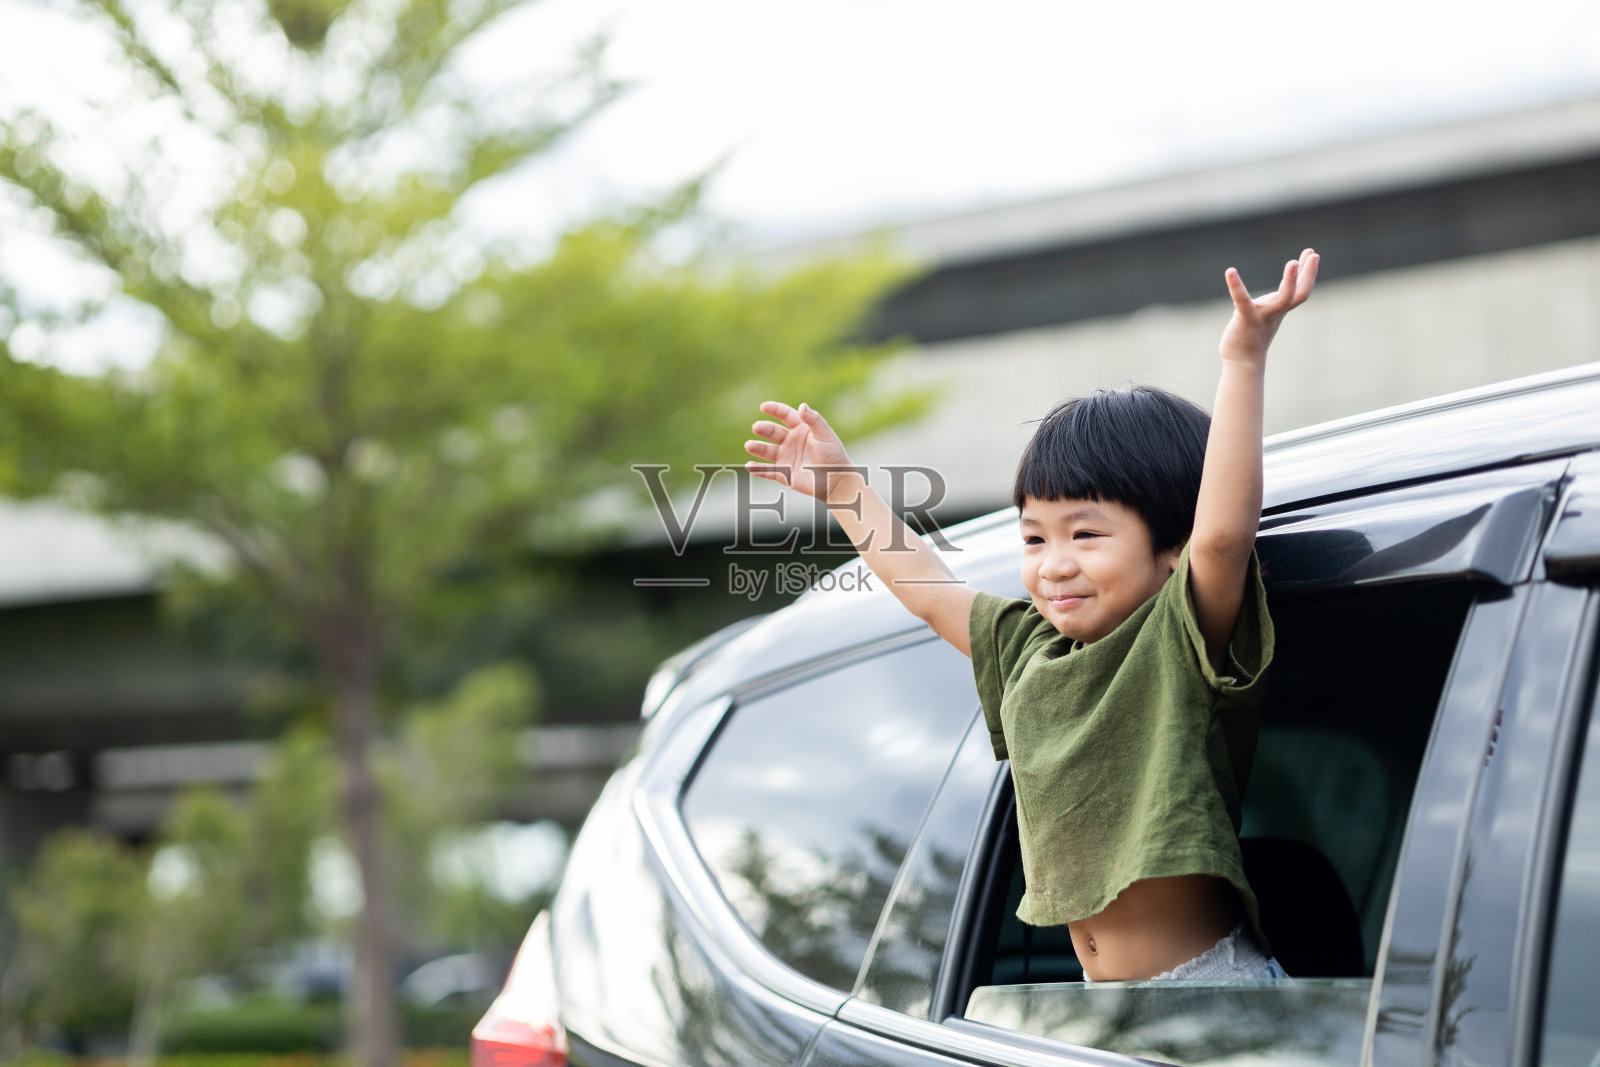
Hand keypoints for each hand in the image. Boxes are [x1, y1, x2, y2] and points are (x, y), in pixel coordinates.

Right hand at [744, 401, 858, 503]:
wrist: (836, 481)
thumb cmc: (834, 456)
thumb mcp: (825, 435)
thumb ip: (814, 420)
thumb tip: (802, 406)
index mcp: (802, 429)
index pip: (785, 415)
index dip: (775, 409)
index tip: (764, 406)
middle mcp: (791, 442)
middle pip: (773, 432)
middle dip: (764, 429)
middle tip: (756, 427)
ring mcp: (786, 458)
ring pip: (767, 451)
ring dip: (757, 448)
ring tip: (749, 445)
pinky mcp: (784, 474)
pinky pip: (768, 471)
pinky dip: (758, 469)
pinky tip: (749, 466)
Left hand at [1219, 248, 1318, 368]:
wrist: (1242, 361)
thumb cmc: (1252, 336)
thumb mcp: (1267, 315)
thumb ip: (1272, 303)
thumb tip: (1275, 294)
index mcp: (1280, 309)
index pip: (1300, 290)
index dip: (1308, 273)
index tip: (1312, 254)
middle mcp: (1276, 312)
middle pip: (1298, 293)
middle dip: (1308, 274)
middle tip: (1314, 254)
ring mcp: (1263, 316)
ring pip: (1283, 299)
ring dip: (1290, 281)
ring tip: (1293, 263)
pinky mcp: (1246, 319)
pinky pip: (1242, 300)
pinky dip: (1236, 286)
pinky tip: (1230, 271)